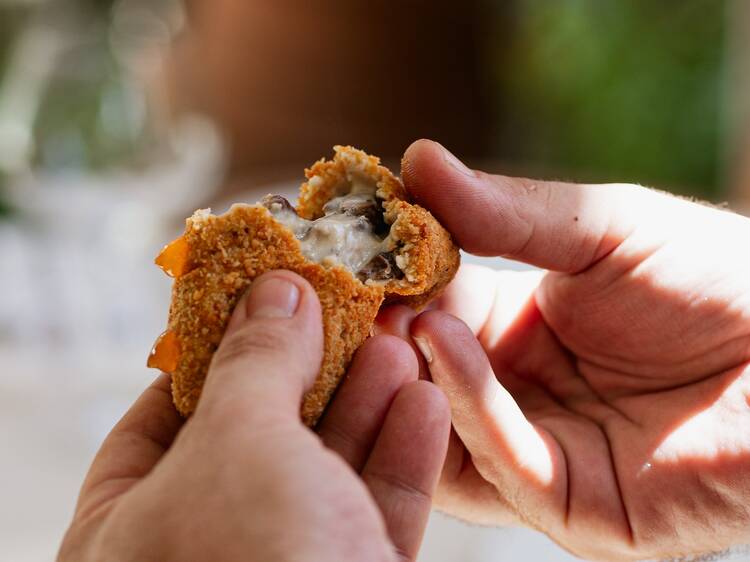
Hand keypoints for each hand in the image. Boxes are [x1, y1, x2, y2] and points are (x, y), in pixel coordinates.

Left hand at [59, 271, 449, 561]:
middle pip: (258, 434)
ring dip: (367, 401)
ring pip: (327, 471)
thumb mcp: (239, 442)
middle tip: (346, 310)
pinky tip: (425, 401)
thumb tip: (275, 290)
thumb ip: (256, 359)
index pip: (160, 414)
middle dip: (310, 366)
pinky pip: (374, 511)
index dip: (214, 347)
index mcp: (129, 526)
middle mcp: (202, 548)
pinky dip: (402, 454)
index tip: (264, 297)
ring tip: (398, 343)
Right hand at [376, 140, 749, 560]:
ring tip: (387, 315)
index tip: (341, 245)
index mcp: (507, 338)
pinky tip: (439, 342)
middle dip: (375, 342)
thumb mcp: (598, 230)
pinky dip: (465, 404)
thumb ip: (504, 212)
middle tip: (336, 291)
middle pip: (413, 386)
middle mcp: (509, 401)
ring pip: (438, 435)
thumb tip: (414, 160)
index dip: (383, 285)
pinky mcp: (571, 505)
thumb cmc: (715, 278)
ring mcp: (534, 457)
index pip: (420, 315)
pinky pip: (500, 462)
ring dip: (406, 376)